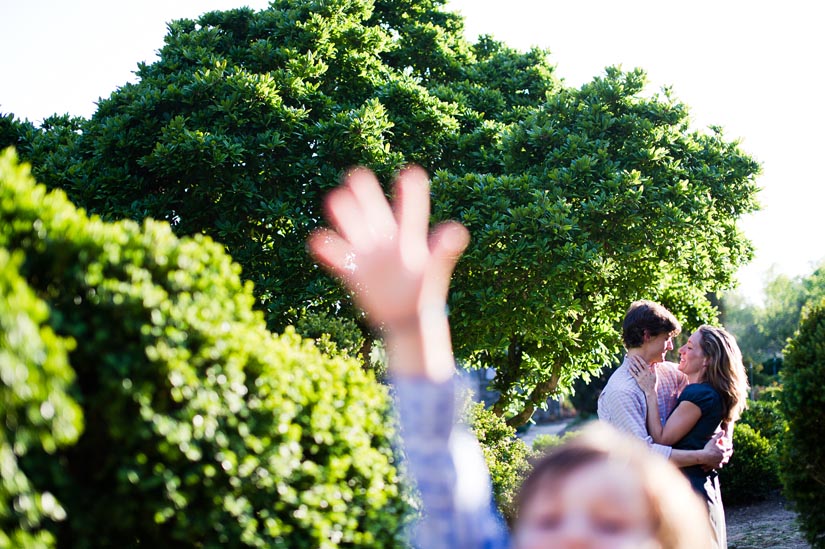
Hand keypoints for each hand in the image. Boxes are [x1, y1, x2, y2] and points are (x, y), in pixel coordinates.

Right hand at [308, 166, 468, 379]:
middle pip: (375, 210)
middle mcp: (386, 238)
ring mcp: (369, 252)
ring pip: (353, 225)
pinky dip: (327, 247)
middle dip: (366, 193)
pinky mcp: (354, 269)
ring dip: (345, 212)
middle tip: (358, 175)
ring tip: (337, 199)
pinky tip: (318, 240)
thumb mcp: (436, 269)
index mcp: (410, 236)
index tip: (412, 173)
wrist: (406, 316)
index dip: (411, 192)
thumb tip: (457, 231)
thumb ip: (444, 250)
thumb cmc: (425, 290)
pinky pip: (338, 255)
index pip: (411, 210)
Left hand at [627, 355, 657, 394]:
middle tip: (632, 356)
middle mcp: (644, 373)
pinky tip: (628, 368)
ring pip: (635, 369)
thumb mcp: (655, 375)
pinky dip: (631, 371)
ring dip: (632, 365)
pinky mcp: (638, 380)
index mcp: (648, 372)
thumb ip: (654, 369)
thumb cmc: (653, 383)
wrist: (650, 391)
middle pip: (638, 365)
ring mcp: (641, 377)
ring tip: (629, 361)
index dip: (640, 359)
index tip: (637, 356)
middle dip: (635, 360)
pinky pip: (634, 375)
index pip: (643, 364)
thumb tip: (655, 363)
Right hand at [701, 431, 732, 469]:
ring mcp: (721, 461)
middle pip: (729, 454)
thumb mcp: (713, 440)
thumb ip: (718, 436)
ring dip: (726, 459)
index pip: (730, 448)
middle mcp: (723, 456)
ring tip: (725, 458)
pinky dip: (720, 464)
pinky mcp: (717, 465)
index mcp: (724, 450)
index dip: (730, 446)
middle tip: (730, 451)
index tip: (730, 446)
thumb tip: (723, 431)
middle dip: (730, 453)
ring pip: (726, 460)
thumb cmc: (708, 448)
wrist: (704, 456)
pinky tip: (719, 463)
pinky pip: (720, 465)